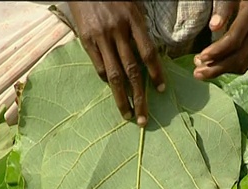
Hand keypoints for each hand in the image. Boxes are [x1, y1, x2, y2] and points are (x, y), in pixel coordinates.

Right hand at [69, 1, 164, 126]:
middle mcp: (117, 30)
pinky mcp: (86, 40)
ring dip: (121, 98)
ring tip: (128, 114)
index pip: (148, 53)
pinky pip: (98, 66)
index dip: (156, 73)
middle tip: (144, 117)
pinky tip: (114, 90)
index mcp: (133, 20)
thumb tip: (148, 57)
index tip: (161, 90)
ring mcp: (100, 37)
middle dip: (139, 97)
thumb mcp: (133, 6)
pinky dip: (106, 80)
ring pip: (113, 75)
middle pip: (131, 71)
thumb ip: (140, 30)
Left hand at [193, 0, 247, 79]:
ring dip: (220, 71)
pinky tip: (214, 67)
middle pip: (238, 58)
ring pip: (241, 65)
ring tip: (201, 70)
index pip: (234, 40)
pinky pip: (244, 65)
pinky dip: (228, 69)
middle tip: (197, 73)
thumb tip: (213, 26)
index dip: (217, 51)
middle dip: (216, 68)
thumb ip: (223, 9)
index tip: (201, 57)